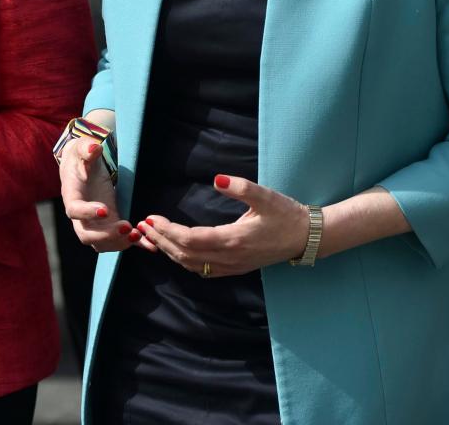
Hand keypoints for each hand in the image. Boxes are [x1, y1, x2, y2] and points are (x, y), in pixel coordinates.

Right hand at [59, 137, 151, 251]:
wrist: (83, 166)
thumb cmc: (81, 157)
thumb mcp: (82, 149)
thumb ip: (86, 148)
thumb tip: (93, 147)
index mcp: (71, 196)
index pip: (74, 210)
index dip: (87, 213)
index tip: (104, 211)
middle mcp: (81, 216)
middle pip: (87, 235)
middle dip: (106, 235)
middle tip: (126, 226)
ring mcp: (95, 224)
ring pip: (102, 243)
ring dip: (119, 243)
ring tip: (138, 235)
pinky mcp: (110, 225)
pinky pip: (119, 240)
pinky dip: (134, 244)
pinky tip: (149, 245)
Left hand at [137, 175, 308, 276]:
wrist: (306, 237)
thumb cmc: (285, 214)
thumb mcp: (266, 196)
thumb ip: (241, 187)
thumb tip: (217, 179)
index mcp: (233, 241)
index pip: (190, 240)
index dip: (167, 231)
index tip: (151, 219)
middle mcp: (230, 258)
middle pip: (185, 255)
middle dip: (161, 241)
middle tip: (142, 226)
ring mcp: (232, 266)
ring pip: (191, 265)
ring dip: (168, 252)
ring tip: (150, 237)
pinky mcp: (235, 267)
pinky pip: (202, 269)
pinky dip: (182, 259)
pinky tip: (173, 249)